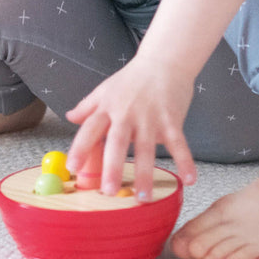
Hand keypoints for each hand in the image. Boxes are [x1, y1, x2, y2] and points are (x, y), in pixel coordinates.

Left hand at [65, 58, 197, 201]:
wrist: (164, 60)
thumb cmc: (133, 78)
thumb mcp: (106, 88)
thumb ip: (87, 105)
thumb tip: (69, 117)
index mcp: (107, 107)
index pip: (90, 129)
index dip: (80, 148)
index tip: (73, 168)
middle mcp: (126, 113)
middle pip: (116, 142)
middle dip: (112, 167)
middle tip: (108, 191)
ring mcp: (150, 117)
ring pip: (146, 148)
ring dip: (146, 174)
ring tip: (143, 198)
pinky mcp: (172, 119)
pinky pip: (179, 143)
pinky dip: (185, 161)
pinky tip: (189, 180)